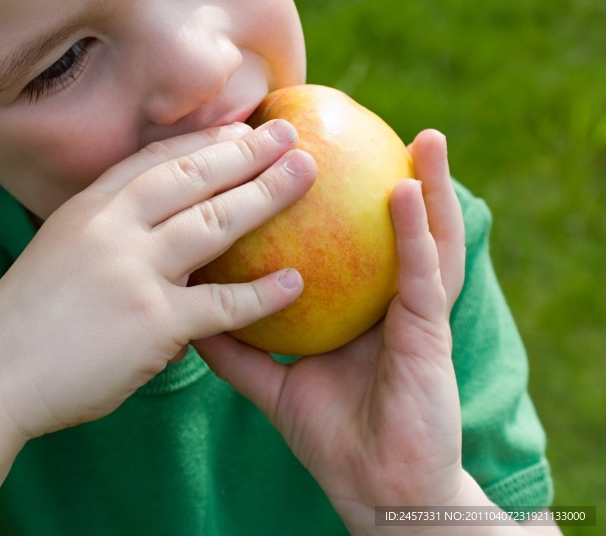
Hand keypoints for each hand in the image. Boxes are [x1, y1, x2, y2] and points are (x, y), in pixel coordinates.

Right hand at [0, 119, 316, 439]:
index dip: (204, 140)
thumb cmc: (25, 321)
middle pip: (192, 177)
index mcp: (88, 207)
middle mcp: (111, 227)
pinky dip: (261, 295)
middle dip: (247, 151)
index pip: (156, 160)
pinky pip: (219, 303)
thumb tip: (157, 231)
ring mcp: (132, 271)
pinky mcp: (150, 322)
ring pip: (213, 222)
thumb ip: (106, 233)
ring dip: (267, 195)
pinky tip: (296, 282)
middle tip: (291, 136)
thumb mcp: (59, 252)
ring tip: (308, 176)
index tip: (242, 126)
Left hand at [192, 129, 467, 530]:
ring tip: (422, 136)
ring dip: (427, 183)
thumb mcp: (273, 383)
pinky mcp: (428, 335)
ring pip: (425, 237)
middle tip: (354, 126)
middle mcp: (387, 300)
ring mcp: (413, 315)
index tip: (291, 150)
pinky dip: (417, 231)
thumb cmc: (333, 436)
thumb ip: (236, 347)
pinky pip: (422, 275)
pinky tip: (406, 190)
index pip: (343, 241)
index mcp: (354, 307)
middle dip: (375, 174)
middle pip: (383, 227)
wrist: (376, 490)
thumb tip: (186, 314)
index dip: (319, 199)